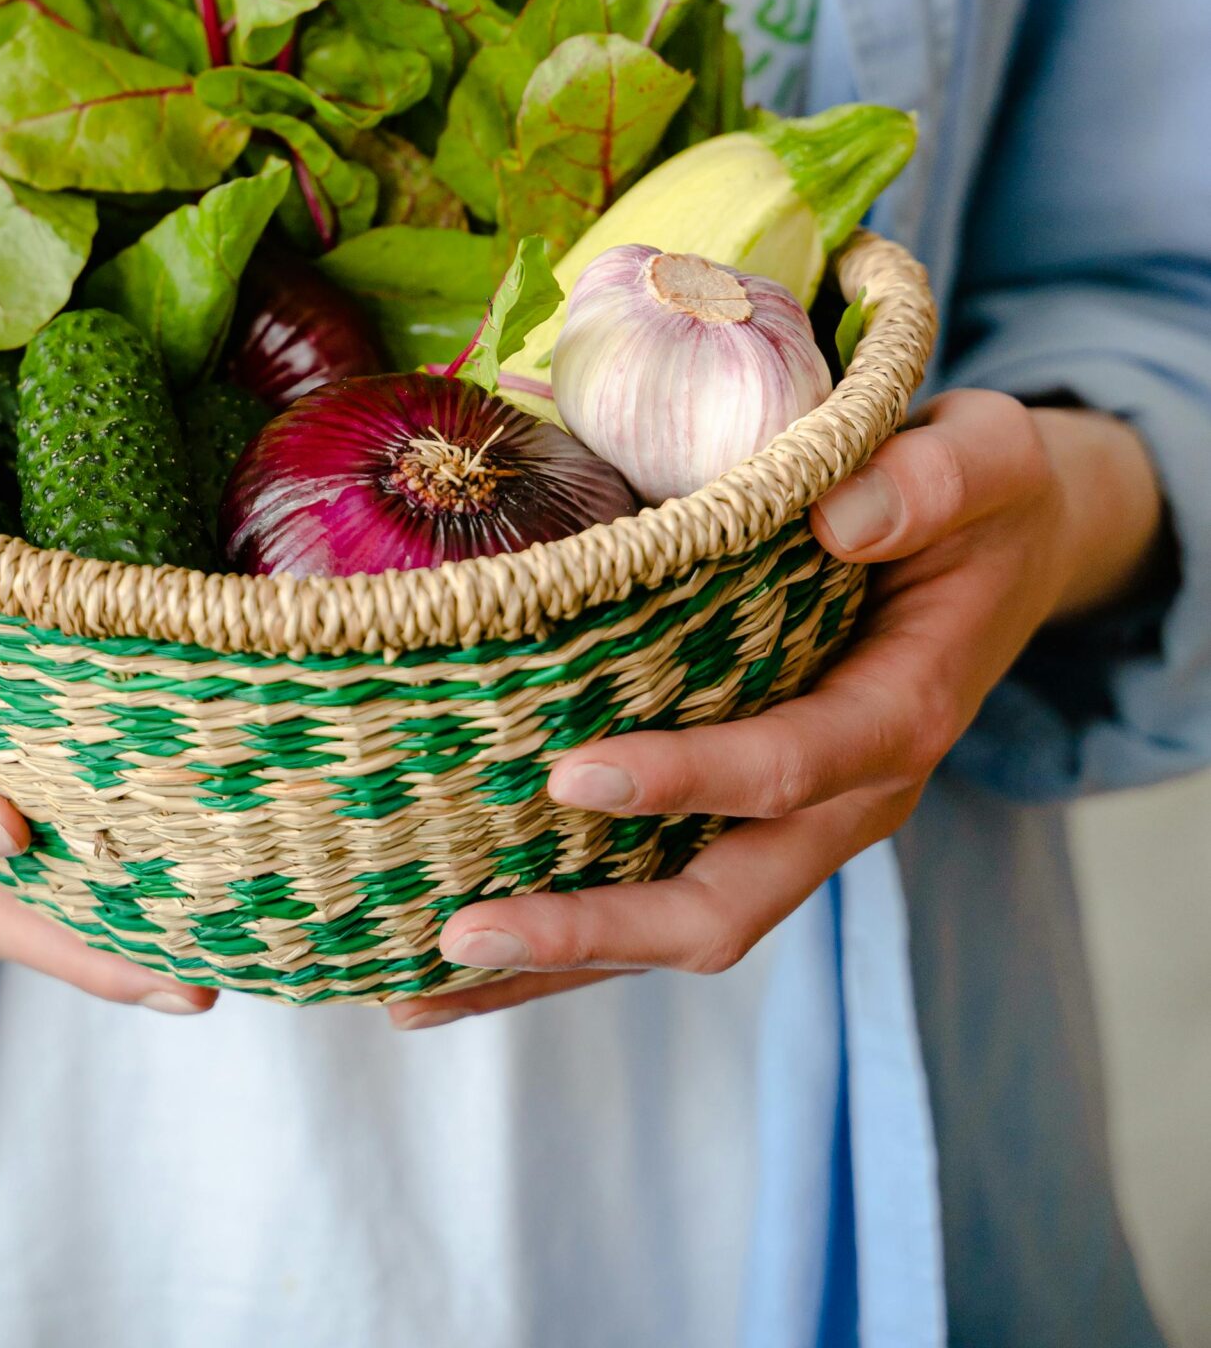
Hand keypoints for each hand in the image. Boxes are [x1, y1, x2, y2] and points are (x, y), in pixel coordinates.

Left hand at [391, 389, 1162, 1029]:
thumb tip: (839, 513)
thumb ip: (926, 483)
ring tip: (425, 975)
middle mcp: (850, 797)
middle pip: (723, 904)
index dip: (687, 782)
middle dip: (593, 929)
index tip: (574, 777)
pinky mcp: (756, 815)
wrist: (1010, 545)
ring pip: (682, 923)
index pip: (789, 769)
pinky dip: (574, 925)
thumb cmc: (981, 496)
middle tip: (464, 930)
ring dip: (561, 958)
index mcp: (902, 714)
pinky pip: (666, 889)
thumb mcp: (984, 460)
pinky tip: (472, 943)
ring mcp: (800, 821)